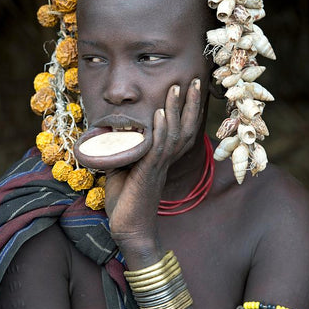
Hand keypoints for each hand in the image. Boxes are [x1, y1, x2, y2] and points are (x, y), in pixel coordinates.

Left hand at [104, 78, 201, 259]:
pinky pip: (158, 148)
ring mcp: (159, 166)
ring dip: (176, 109)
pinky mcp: (149, 173)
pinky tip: (161, 113)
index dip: (187, 110)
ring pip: (175, 133)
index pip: (181, 129)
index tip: (189, 89)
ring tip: (177, 87)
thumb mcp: (125, 168)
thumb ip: (126, 150)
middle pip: (186, 127)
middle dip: (190, 103)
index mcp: (163, 158)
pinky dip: (161, 129)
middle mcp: (166, 160)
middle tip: (193, 80)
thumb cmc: (126, 200)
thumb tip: (114, 132)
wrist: (129, 229)